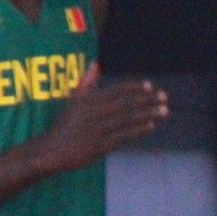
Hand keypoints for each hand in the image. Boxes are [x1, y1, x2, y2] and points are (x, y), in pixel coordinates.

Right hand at [35, 62, 168, 172]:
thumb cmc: (64, 126)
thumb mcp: (72, 101)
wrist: (52, 151)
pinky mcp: (101, 145)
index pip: (115, 91)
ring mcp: (99, 130)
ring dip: (148, 114)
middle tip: (164, 96)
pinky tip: (151, 125)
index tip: (149, 85)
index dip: (133, 88)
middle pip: (125, 104)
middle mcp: (94, 114)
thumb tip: (95, 64)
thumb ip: (86, 83)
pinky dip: (139, 130)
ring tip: (164, 110)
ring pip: (128, 120)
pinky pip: (124, 136)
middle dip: (146, 99)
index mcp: (88, 101)